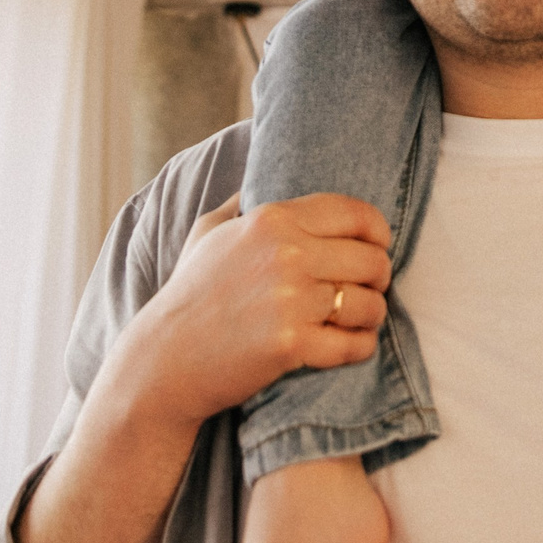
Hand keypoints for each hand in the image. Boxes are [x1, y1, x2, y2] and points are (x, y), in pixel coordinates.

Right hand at [93, 193, 393, 434]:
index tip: (379, 247)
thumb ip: (240, 203)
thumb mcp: (208, 233)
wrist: (164, 360)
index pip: (355, 214)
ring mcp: (290, 300)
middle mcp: (286, 253)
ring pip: (369, 303)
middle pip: (371, 260)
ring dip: (372, 314)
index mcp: (272, 220)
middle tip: (369, 289)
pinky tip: (353, 344)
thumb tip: (258, 182)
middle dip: (379, 277)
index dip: (379, 232)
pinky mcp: (292, 345)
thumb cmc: (189, 295)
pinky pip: (355, 344)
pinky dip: (361, 346)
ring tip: (361, 319)